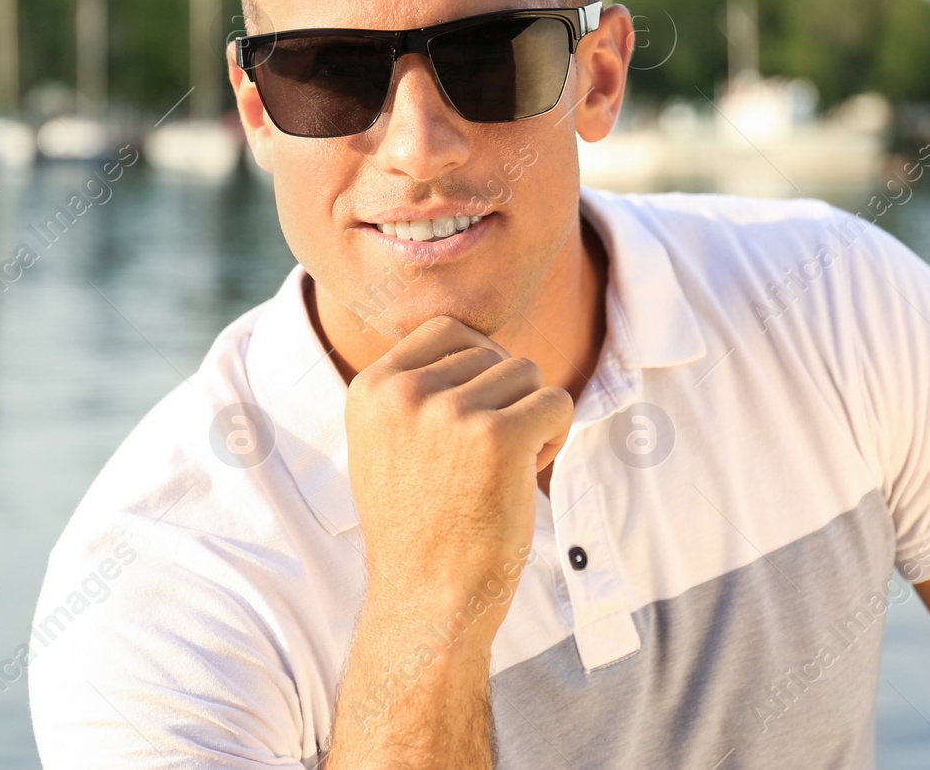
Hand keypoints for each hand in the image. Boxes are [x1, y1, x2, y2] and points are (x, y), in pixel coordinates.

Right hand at [344, 315, 572, 646]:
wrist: (427, 599)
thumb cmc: (417, 523)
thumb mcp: (385, 442)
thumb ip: (411, 388)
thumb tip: (470, 338)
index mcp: (372, 388)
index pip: (446, 331)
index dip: (475, 369)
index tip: (468, 421)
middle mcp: (405, 393)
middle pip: (492, 353)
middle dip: (503, 398)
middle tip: (483, 459)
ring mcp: (451, 413)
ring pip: (528, 374)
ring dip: (529, 417)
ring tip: (500, 469)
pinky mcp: (499, 437)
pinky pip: (557, 402)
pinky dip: (555, 435)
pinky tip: (526, 475)